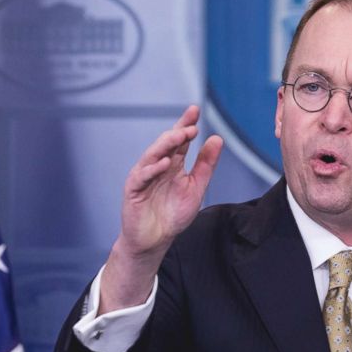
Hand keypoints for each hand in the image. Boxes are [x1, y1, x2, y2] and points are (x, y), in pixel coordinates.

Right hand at [100, 105, 223, 312]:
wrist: (155, 241)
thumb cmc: (173, 215)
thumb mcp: (196, 188)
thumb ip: (206, 165)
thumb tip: (217, 139)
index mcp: (173, 164)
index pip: (179, 140)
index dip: (185, 124)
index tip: (195, 110)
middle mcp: (157, 166)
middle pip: (166, 143)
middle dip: (177, 132)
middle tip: (191, 126)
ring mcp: (144, 176)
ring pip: (153, 155)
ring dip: (166, 145)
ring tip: (180, 136)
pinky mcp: (134, 189)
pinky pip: (142, 176)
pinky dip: (152, 169)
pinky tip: (164, 163)